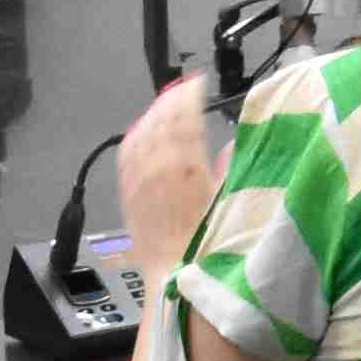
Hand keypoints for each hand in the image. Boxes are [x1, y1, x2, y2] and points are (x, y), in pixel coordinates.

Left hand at [117, 73, 225, 274]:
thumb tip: (234, 146)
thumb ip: (232, 170)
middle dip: (171, 100)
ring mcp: (139, 181)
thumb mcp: (230, 203)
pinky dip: (134, 137)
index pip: (184, 119)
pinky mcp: (127, 194)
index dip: (190, 96)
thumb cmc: (207, 244)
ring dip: (153, 115)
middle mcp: (158, 170)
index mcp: (187, 168)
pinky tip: (140, 131)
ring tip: (164, 103)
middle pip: (161, 122)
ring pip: (141, 135)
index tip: (198, 84)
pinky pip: (126, 156)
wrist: (174, 276)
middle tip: (183, 88)